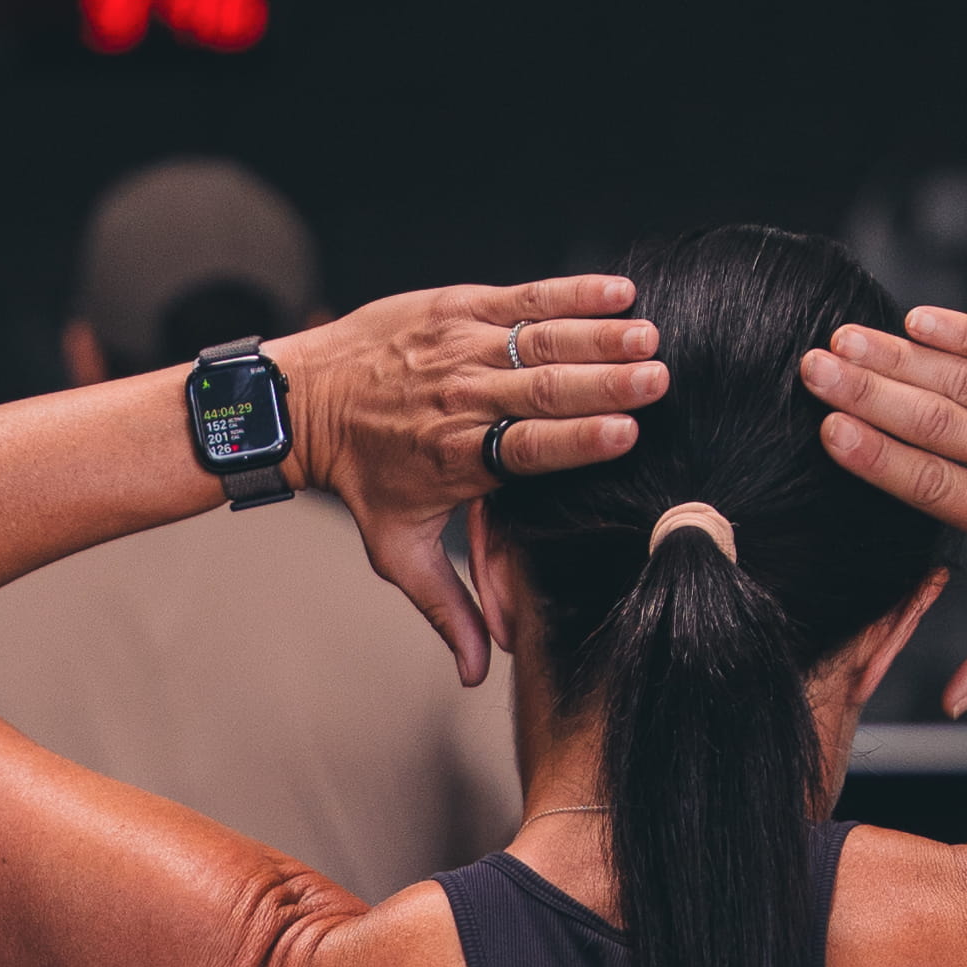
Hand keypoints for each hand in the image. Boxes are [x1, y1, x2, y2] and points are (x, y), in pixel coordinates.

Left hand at [283, 280, 668, 680]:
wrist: (306, 402)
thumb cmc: (362, 478)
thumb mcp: (397, 550)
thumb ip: (446, 607)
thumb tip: (477, 675)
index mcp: (457, 457)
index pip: (526, 448)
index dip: (577, 440)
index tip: (626, 434)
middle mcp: (460, 399)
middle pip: (541, 390)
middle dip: (604, 383)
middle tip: (659, 379)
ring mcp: (459, 347)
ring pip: (538, 339)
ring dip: (598, 336)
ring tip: (649, 337)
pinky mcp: (457, 307)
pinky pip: (523, 297)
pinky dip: (571, 293)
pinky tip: (618, 292)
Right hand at [802, 304, 966, 713]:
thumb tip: (954, 701)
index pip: (930, 486)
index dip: (875, 455)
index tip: (827, 431)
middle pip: (933, 425)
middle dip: (866, 393)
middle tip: (812, 369)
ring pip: (963, 381)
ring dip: (898, 358)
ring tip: (845, 341)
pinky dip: (965, 332)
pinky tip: (919, 320)